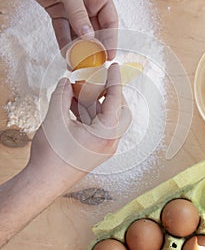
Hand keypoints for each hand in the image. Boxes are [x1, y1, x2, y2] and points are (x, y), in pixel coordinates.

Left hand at [17, 0, 117, 56]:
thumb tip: (88, 36)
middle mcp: (88, 3)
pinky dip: (64, 41)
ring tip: (76, 62)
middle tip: (92, 63)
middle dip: (93, 47)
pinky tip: (65, 53)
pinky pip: (63, 30)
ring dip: (77, 47)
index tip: (109, 55)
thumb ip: (78, 14)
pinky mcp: (59, 12)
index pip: (109, 21)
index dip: (110, 39)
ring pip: (78, 33)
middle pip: (95, 30)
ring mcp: (73, 9)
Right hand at [29, 63, 130, 177]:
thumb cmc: (51, 156)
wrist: (43, 182)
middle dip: (103, 92)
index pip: (116, 100)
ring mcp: (103, 146)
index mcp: (107, 134)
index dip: (114, 80)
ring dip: (90, 102)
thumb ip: (62, 96)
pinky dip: (85, 113)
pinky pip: (95, 125)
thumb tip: (65, 82)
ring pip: (102, 117)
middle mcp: (110, 141)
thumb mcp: (55, 120)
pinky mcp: (94, 148)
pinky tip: (72, 103)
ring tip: (74, 89)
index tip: (114, 66)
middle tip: (93, 79)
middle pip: (114, 108)